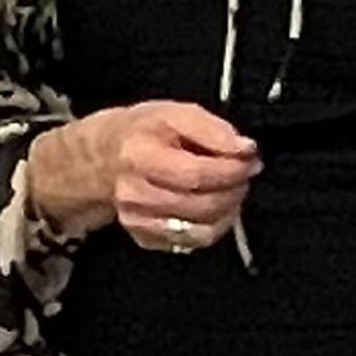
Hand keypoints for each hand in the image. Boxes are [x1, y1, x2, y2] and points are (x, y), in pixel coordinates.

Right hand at [39, 101, 264, 257]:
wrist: (106, 157)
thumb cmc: (143, 133)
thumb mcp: (176, 113)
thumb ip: (214, 129)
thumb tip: (245, 149)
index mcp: (139, 155)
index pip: (197, 173)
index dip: (232, 169)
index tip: (250, 159)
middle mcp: (134, 193)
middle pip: (202, 204)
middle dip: (235, 189)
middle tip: (244, 173)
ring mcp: (138, 220)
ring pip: (202, 229)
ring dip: (228, 209)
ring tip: (230, 189)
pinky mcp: (145, 238)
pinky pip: (193, 242)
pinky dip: (213, 225)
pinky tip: (212, 205)